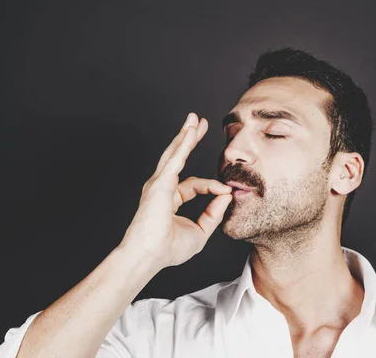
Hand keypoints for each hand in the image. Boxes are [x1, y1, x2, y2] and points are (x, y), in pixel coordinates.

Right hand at [121, 112, 232, 268]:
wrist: (148, 256)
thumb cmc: (168, 249)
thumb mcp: (200, 231)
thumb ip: (214, 213)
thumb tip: (227, 194)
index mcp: (170, 199)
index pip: (194, 185)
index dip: (212, 186)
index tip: (226, 191)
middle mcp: (162, 188)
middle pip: (178, 158)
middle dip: (189, 139)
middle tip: (199, 123)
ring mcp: (159, 184)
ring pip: (174, 153)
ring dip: (185, 135)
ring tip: (194, 119)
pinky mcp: (160, 183)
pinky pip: (175, 159)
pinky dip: (184, 144)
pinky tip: (191, 130)